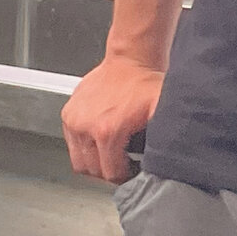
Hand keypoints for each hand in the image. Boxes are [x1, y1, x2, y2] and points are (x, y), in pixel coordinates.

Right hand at [62, 50, 161, 183]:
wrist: (129, 59)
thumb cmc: (144, 84)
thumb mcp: (161, 112)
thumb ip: (165, 139)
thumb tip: (169, 162)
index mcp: (107, 131)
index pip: (111, 174)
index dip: (125, 176)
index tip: (134, 169)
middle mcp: (85, 127)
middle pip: (93, 170)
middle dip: (109, 171)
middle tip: (124, 162)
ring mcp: (74, 121)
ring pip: (79, 161)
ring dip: (95, 161)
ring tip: (111, 152)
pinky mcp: (67, 114)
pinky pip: (72, 143)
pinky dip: (84, 146)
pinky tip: (100, 138)